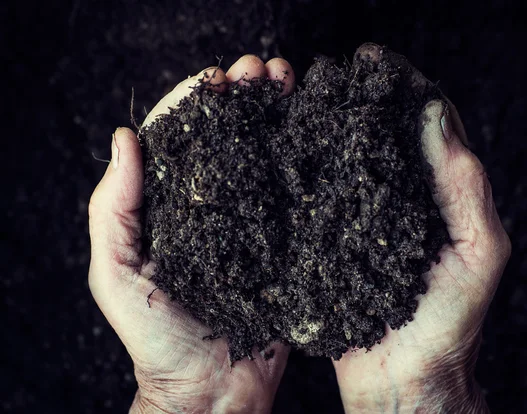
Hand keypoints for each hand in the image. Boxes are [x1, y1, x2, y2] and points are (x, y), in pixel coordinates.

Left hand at [88, 55, 294, 413]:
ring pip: (263, 157)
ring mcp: (250, 222)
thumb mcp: (117, 274)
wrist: (212, 389)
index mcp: (167, 208)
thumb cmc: (156, 337)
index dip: (198, 102)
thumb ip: (114, 210)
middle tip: (263, 70)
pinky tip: (315, 133)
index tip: (219, 76)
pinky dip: (303, 160)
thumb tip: (124, 139)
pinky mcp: (282, 243)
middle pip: (227, 140)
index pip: (180, 139)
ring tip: (291, 84)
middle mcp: (210, 208)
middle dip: (244, 99)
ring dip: (275, 117)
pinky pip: (292, 195)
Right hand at [333, 49, 510, 412]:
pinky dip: (309, 166)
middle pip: (385, 134)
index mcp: (442, 194)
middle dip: (364, 98)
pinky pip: (321, 194)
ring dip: (332, 124)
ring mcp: (364, 216)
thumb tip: (433, 116)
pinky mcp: (333, 239)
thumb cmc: (448, 321)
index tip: (377, 63)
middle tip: (339, 71)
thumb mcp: (477, 250)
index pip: (429, 124)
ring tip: (309, 96)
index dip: (406, 88)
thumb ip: (463, 185)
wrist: (402, 376)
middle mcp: (402, 198)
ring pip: (349, 158)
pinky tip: (290, 145)